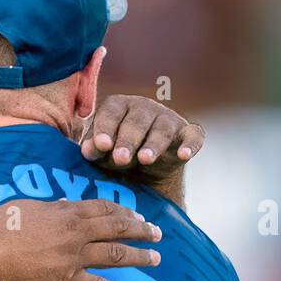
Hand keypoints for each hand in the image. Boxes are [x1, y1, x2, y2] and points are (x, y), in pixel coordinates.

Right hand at [0, 198, 160, 280]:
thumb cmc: (0, 227)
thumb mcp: (27, 206)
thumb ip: (51, 206)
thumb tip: (65, 202)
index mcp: (67, 212)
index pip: (104, 209)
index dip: (124, 212)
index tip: (137, 216)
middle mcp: (77, 232)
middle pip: (118, 229)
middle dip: (141, 231)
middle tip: (157, 234)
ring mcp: (74, 257)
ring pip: (115, 255)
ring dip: (139, 257)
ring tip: (155, 259)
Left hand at [80, 96, 203, 178]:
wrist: (145, 173)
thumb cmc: (116, 155)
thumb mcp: (101, 155)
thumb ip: (94, 150)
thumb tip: (88, 150)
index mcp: (118, 107)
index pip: (111, 112)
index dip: (106, 128)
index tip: (101, 145)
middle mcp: (144, 108)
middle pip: (136, 122)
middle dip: (128, 140)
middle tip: (120, 158)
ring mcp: (168, 119)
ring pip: (162, 129)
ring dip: (153, 144)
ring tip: (144, 159)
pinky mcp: (188, 134)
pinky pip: (193, 137)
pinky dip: (190, 145)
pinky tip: (184, 155)